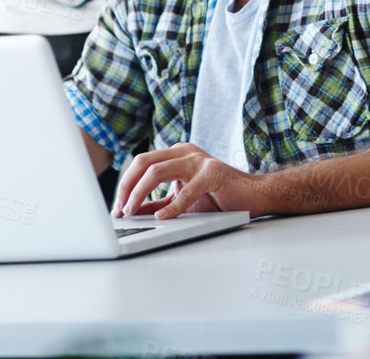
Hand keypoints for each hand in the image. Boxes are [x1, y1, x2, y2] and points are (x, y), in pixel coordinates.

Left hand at [116, 143, 254, 218]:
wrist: (253, 196)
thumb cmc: (218, 198)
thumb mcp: (181, 200)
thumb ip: (158, 203)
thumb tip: (131, 212)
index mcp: (176, 155)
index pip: (141, 163)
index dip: (125, 185)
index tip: (117, 208)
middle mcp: (185, 151)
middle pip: (143, 161)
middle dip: (126, 186)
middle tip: (119, 210)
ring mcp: (199, 160)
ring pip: (157, 170)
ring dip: (139, 194)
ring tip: (131, 212)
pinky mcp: (214, 173)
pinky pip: (187, 190)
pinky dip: (172, 207)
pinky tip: (162, 219)